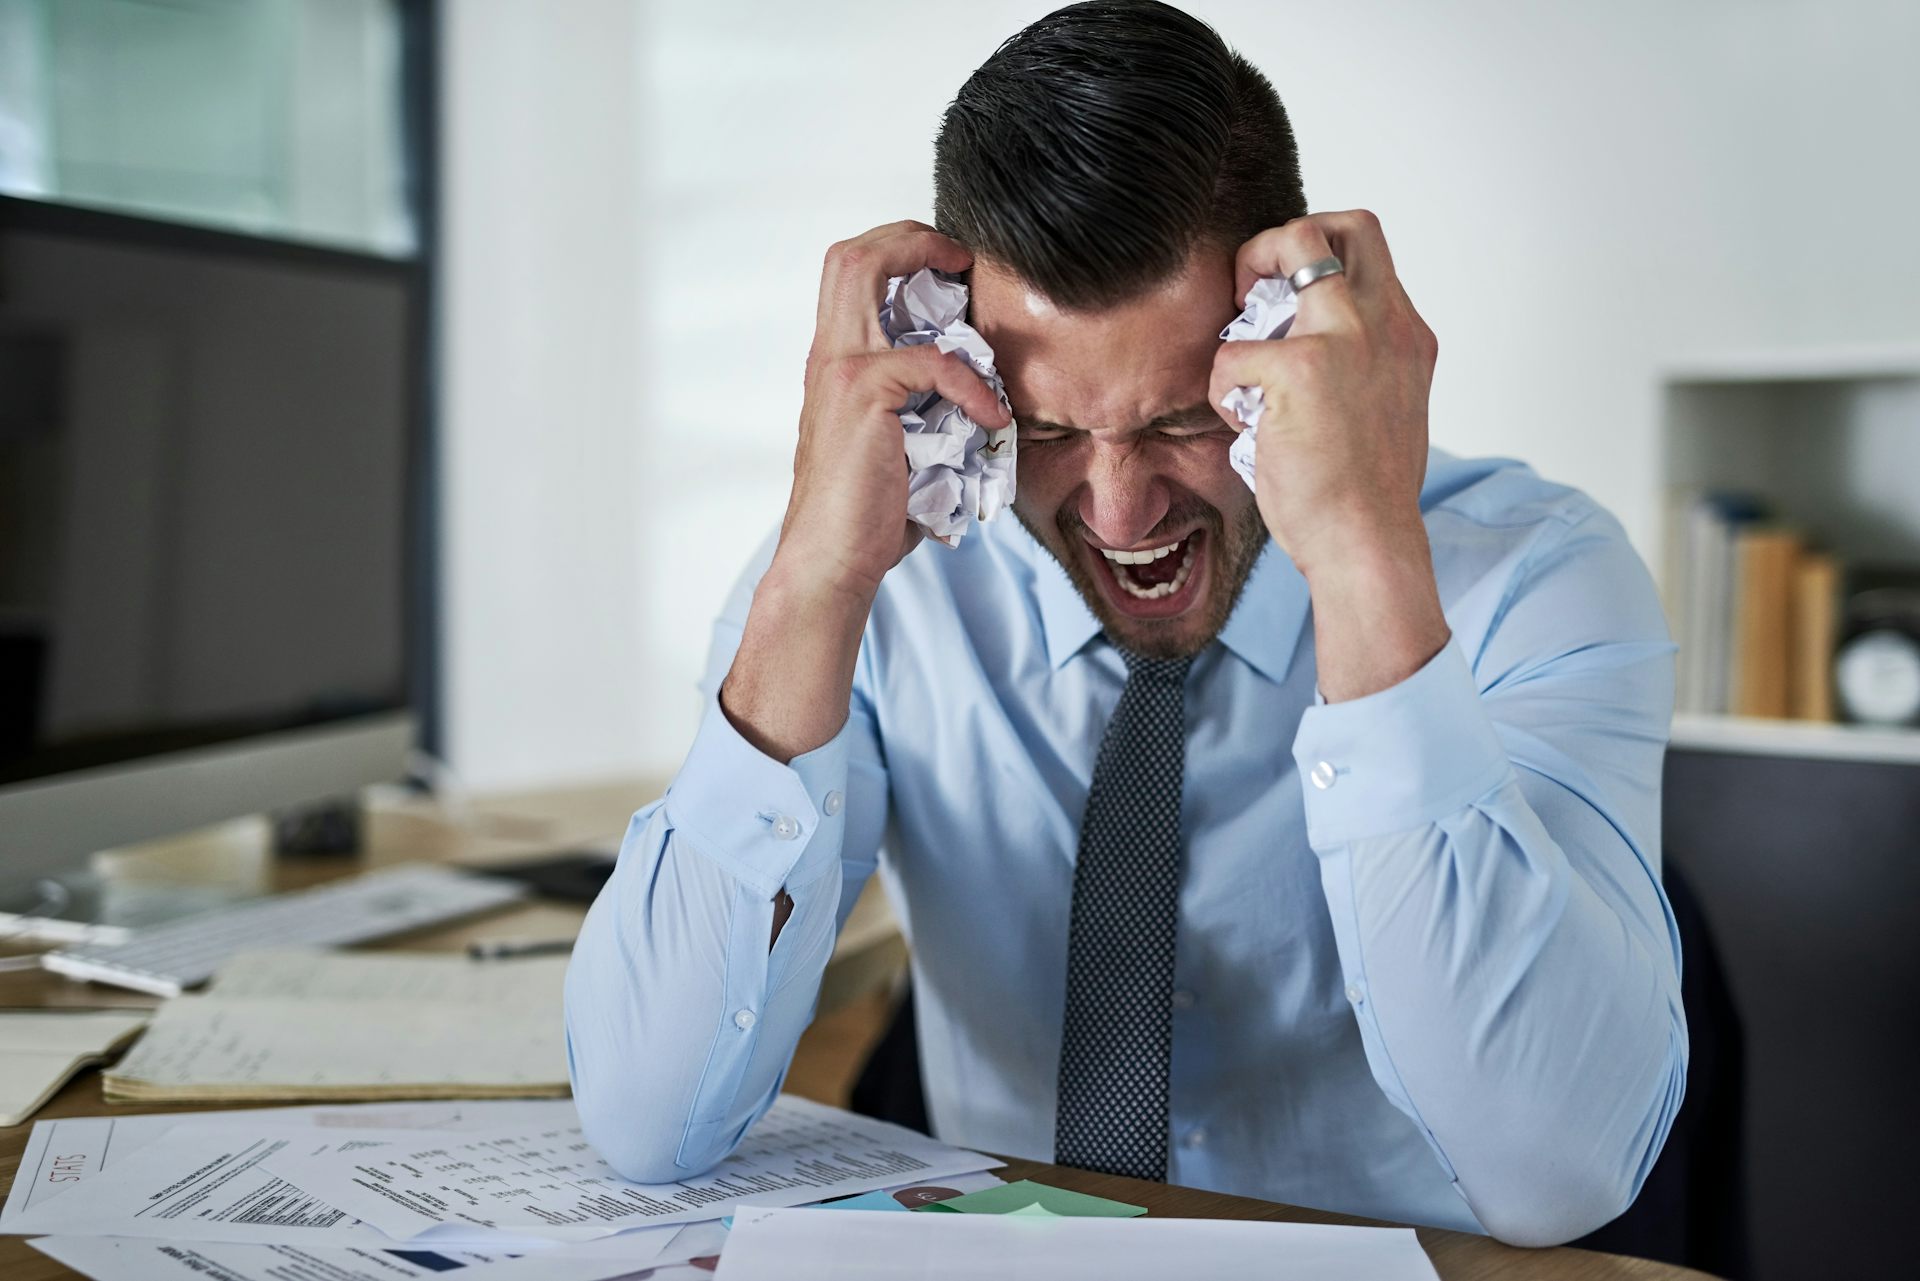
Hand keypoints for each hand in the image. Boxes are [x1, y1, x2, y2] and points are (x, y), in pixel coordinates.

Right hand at [722, 222, 1005, 764]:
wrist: (833, 562)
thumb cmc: (869, 516)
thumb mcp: (904, 445)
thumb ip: (929, 407)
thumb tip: (990, 397)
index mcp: (836, 364)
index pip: (852, 274)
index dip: (900, 253)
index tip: (952, 270)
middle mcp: (829, 356)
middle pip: (851, 252)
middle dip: (911, 237)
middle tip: (961, 260)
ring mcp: (840, 371)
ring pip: (865, 271)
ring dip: (925, 267)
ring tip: (972, 292)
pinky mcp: (864, 397)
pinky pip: (929, 361)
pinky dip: (971, 381)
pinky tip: (992, 415)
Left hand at [1207, 210, 1437, 576]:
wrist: (1369, 544)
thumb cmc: (1365, 496)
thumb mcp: (1383, 411)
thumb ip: (1357, 368)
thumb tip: (1305, 352)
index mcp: (1406, 336)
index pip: (1369, 251)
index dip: (1317, 260)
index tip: (1284, 301)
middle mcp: (1385, 323)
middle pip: (1342, 223)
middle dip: (1282, 239)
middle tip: (1249, 291)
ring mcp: (1346, 337)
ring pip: (1293, 244)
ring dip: (1247, 281)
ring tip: (1243, 353)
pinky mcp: (1300, 367)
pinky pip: (1231, 352)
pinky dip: (1222, 389)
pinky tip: (1244, 427)